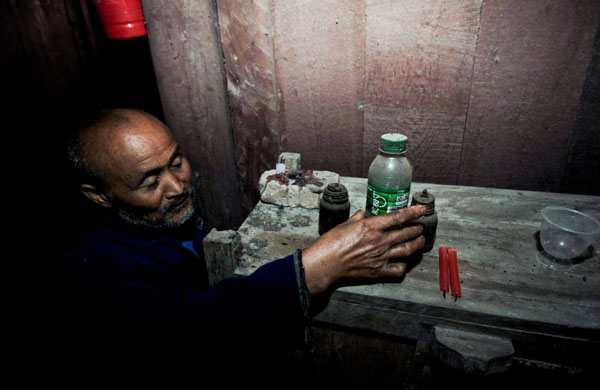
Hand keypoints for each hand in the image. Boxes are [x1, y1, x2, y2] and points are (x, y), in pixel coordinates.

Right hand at [302, 205, 425, 294]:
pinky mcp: (378, 271)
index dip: (413, 212)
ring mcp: (381, 257)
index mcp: (371, 227)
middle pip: (407, 233)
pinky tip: (404, 262)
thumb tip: (362, 214)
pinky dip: (404, 265)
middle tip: (420, 227)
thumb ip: (357, 219)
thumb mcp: (344, 225)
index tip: (422, 209)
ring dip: (417, 244)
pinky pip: (398, 269)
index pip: (399, 217)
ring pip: (408, 249)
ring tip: (420, 240)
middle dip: (417, 229)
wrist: (325, 264)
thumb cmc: (331, 244)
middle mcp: (380, 241)